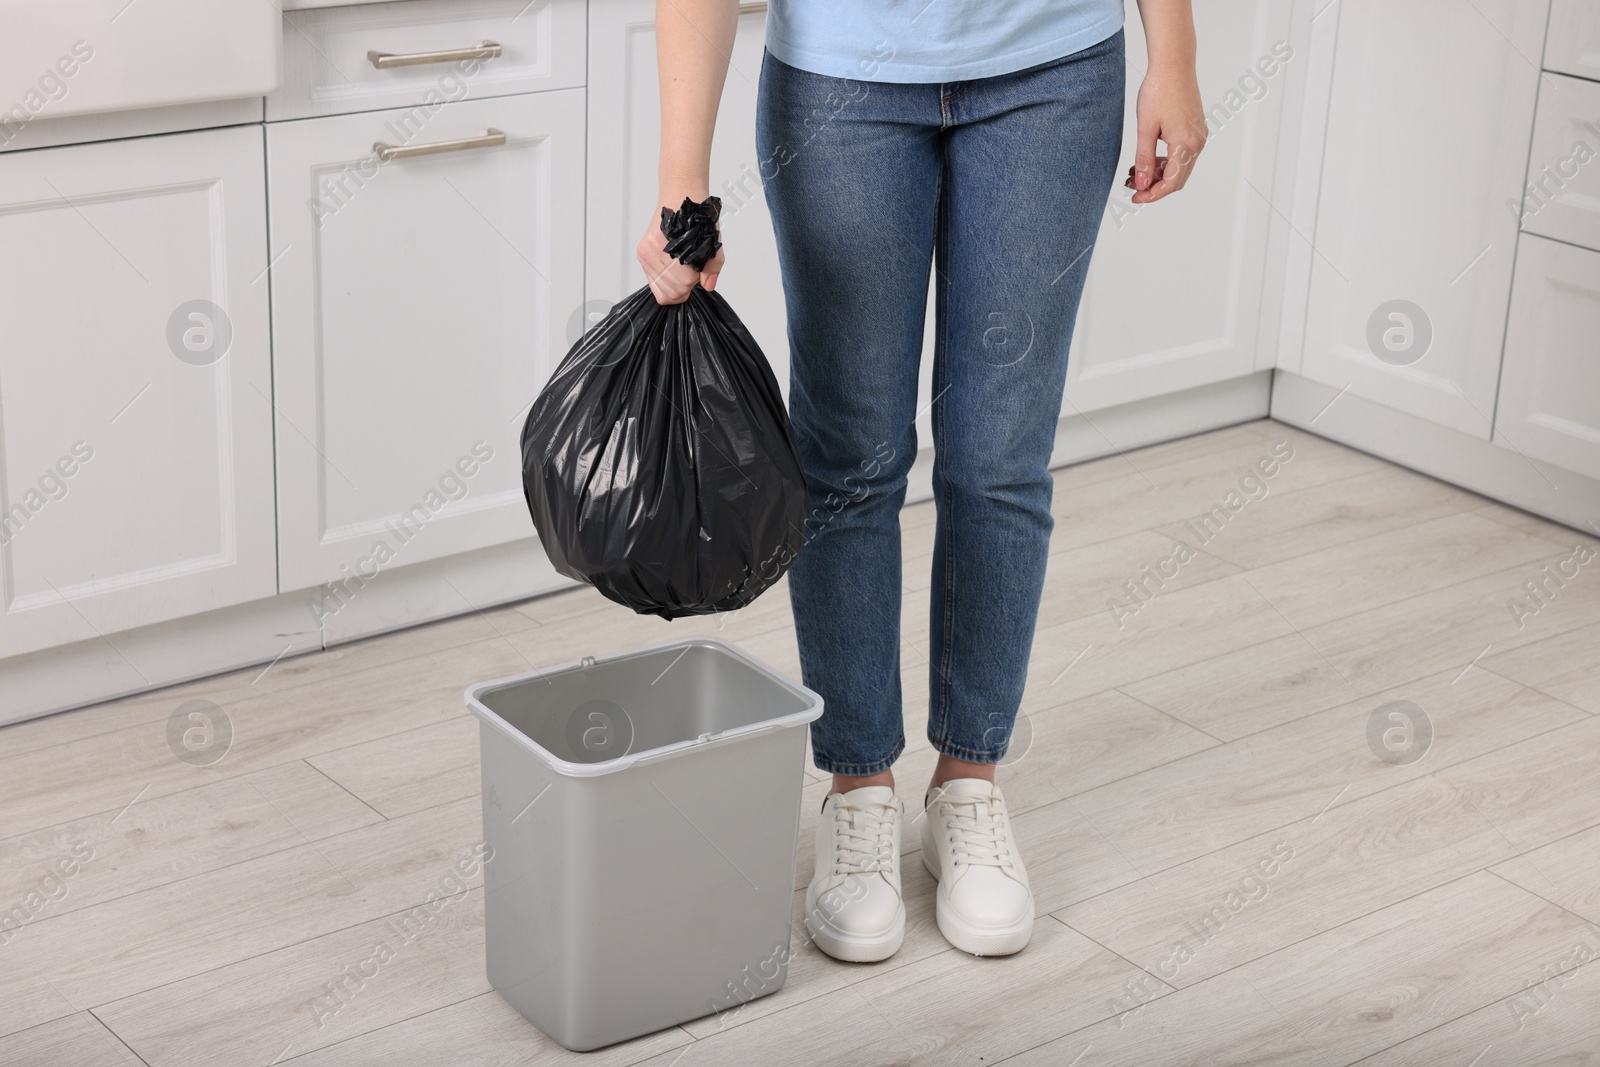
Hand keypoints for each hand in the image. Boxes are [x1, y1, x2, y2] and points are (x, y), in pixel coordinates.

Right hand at [636, 201, 724, 304]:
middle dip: (686, 285)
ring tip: (682, 269)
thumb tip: (708, 285)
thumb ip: (713, 266)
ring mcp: (645, 254)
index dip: (694, 280)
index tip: (697, 269)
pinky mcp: (641, 255)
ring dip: (676, 285)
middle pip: (673, 291)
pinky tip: (673, 271)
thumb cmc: (697, 218)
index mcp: (671, 246)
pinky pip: (654, 285)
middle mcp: (653, 251)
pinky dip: (665, 283)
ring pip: (662, 291)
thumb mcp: (713, 241)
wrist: (681, 198)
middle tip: (691, 270)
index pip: (684, 284)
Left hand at [1124, 68, 1206, 203]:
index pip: (1170, 183)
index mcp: (1185, 145)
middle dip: (1154, 186)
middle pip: (1177, 180)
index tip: (1135, 198)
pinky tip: (1148, 158)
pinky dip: (1166, 162)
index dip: (1152, 195)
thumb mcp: (1145, 128)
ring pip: (1180, 169)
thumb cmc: (1158, 92)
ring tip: (1135, 170)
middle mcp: (1197, 144)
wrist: (1174, 65)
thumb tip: (1141, 185)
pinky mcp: (1196, 130)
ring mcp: (1199, 137)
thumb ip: (1144, 159)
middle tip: (1132, 185)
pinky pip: (1183, 155)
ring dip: (1159, 174)